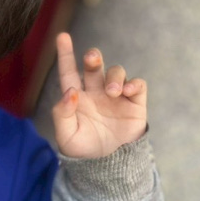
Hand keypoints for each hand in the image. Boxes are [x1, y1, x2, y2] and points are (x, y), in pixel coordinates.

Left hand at [52, 33, 146, 158]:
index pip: (69, 72)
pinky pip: (137, 85)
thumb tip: (71, 91)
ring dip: (114, 77)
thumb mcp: (66, 136)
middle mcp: (96, 91)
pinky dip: (133, 84)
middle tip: (92, 58)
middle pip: (94, 66)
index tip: (62, 37)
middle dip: (94, 57)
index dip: (66, 55)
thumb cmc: (83, 148)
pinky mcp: (134, 102)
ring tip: (112, 92)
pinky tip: (126, 92)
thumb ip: (62, 114)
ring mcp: (116, 95)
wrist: (106, 163)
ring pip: (116, 72)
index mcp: (77, 97)